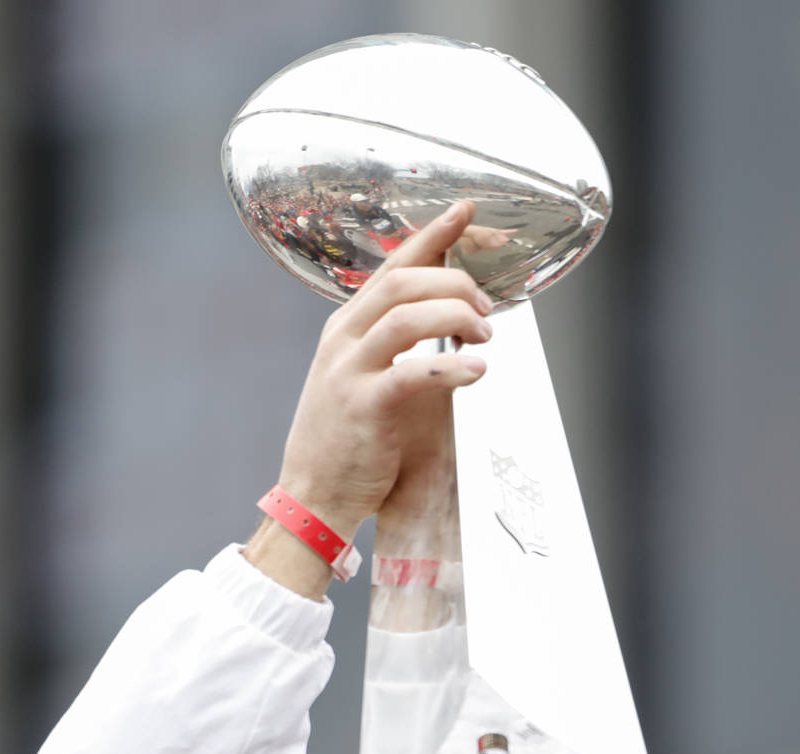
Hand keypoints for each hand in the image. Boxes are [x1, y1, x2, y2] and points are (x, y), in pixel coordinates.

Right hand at [244, 200, 491, 596]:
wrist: (312, 496)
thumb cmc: (345, 443)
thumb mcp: (362, 379)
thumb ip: (394, 347)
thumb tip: (446, 320)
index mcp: (344, 328)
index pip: (391, 267)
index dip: (430, 236)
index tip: (464, 211)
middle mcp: (343, 340)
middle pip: (403, 283)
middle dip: (454, 282)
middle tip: (487, 307)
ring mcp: (350, 372)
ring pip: (408, 317)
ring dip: (457, 317)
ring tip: (486, 336)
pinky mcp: (365, 407)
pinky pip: (413, 373)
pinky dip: (452, 368)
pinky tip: (477, 372)